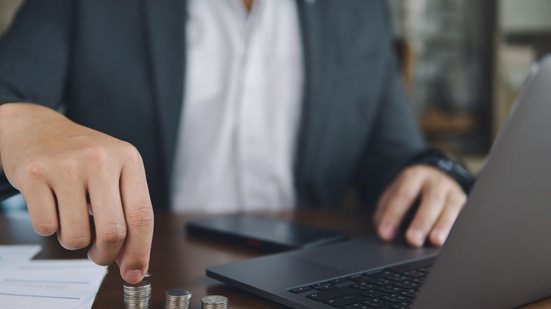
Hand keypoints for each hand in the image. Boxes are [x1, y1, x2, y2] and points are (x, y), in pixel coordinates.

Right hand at [0, 103, 153, 283]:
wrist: (36, 128)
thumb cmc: (82, 157)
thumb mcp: (115, 172)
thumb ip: (127, 212)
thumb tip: (132, 263)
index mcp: (128, 159)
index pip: (142, 216)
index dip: (140, 252)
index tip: (134, 273)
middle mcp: (100, 159)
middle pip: (113, 232)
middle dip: (106, 255)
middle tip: (98, 254)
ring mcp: (66, 165)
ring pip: (76, 236)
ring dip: (73, 241)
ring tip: (72, 219)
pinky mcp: (34, 174)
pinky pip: (45, 227)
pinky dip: (49, 227)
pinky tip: (52, 206)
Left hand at [373, 165, 466, 246]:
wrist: (434, 179)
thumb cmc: (410, 192)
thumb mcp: (393, 196)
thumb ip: (385, 213)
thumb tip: (384, 234)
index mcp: (414, 176)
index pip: (403, 195)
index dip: (394, 215)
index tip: (385, 234)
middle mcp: (436, 182)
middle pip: (432, 200)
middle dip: (422, 222)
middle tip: (412, 241)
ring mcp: (453, 192)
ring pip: (451, 208)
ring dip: (443, 226)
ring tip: (435, 242)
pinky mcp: (465, 205)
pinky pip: (463, 217)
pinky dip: (456, 229)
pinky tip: (450, 242)